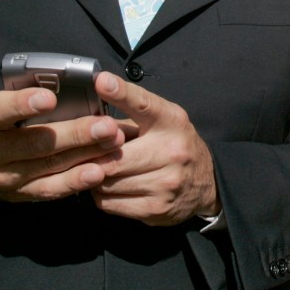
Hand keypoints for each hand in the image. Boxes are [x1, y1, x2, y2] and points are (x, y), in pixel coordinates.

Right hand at [0, 88, 126, 203]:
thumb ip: (23, 98)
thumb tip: (67, 84)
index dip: (22, 105)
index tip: (49, 98)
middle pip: (35, 143)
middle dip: (75, 133)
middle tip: (106, 124)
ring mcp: (4, 178)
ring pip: (49, 166)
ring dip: (86, 154)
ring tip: (113, 142)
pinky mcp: (19, 195)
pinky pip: (51, 189)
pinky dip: (76, 180)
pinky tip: (99, 171)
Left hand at [89, 72, 218, 225]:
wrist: (207, 183)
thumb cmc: (174, 144)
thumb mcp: (163, 120)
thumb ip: (132, 110)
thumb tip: (96, 95)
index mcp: (172, 121)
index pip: (144, 103)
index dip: (121, 92)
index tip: (101, 81)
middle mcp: (172, 151)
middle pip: (113, 156)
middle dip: (93, 156)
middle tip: (82, 153)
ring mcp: (166, 183)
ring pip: (107, 181)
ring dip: (94, 175)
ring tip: (97, 169)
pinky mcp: (156, 209)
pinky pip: (109, 202)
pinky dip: (101, 194)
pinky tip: (108, 186)